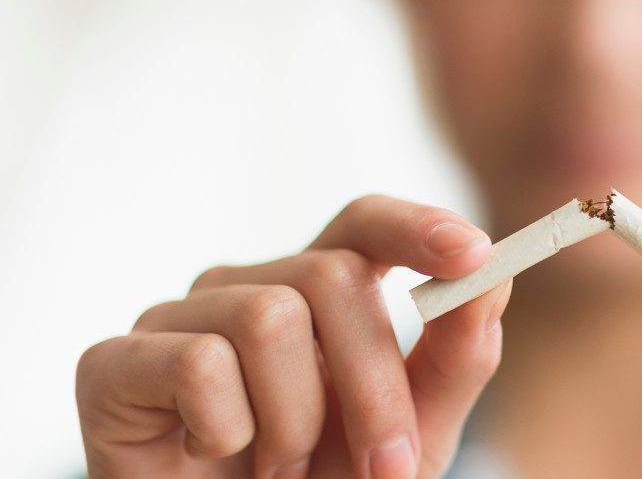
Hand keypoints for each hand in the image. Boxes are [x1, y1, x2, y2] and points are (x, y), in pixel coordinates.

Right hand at [76, 195, 506, 478]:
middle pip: (332, 274)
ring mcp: (177, 320)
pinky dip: (226, 430)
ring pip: (268, 315)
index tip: (473, 254)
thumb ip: (455, 361)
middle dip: (375, 383)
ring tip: (279, 466)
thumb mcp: (412, 437)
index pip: (363, 224)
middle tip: (387, 467)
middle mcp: (247, 288)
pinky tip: (211, 456)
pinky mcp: (112, 364)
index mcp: (317, 293)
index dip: (417, 226)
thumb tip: (492, 282)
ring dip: (295, 421)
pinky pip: (196, 363)